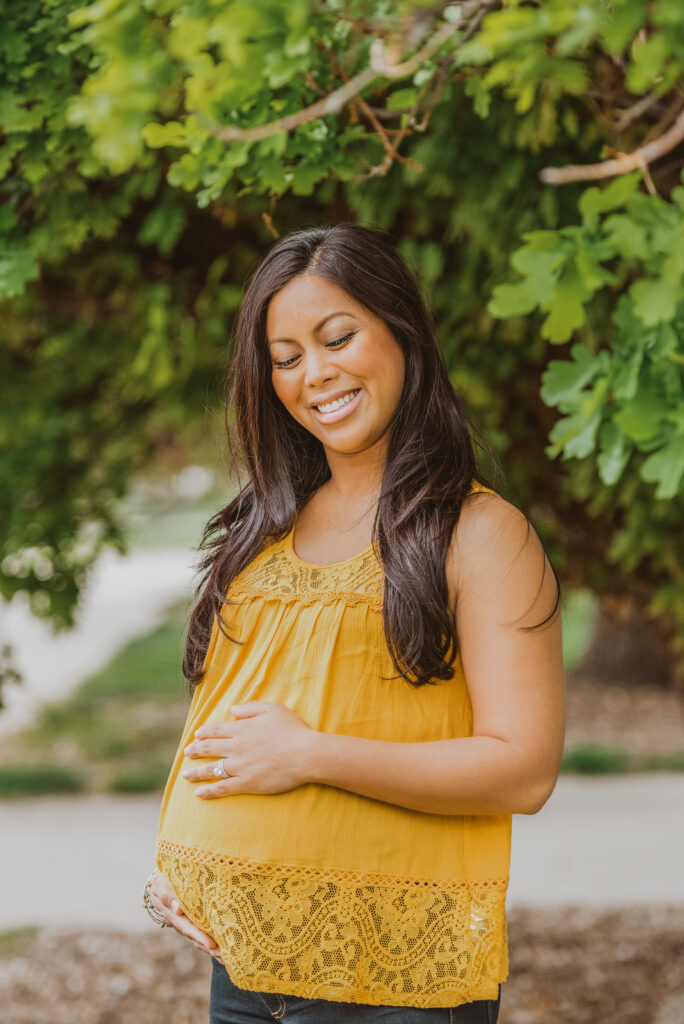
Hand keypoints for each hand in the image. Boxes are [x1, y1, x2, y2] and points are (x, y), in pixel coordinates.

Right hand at [148, 869, 223, 963]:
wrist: (161, 883)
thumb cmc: (163, 883)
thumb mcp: (163, 887)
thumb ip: (169, 897)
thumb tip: (178, 909)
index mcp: (174, 916)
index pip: (189, 928)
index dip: (200, 937)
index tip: (212, 945)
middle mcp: (182, 924)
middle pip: (197, 939)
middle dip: (211, 949)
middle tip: (226, 956)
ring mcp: (188, 925)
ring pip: (201, 940)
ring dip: (214, 949)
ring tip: (229, 957)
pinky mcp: (194, 923)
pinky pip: (204, 934)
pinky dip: (213, 944)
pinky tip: (224, 950)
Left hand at [182, 700, 318, 799]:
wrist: (306, 754)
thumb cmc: (293, 730)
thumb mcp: (274, 709)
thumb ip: (251, 708)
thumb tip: (233, 710)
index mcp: (243, 729)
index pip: (216, 730)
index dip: (204, 732)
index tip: (197, 735)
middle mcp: (237, 747)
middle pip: (209, 748)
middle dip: (195, 750)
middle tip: (187, 753)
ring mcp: (240, 766)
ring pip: (211, 769)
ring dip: (196, 772)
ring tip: (186, 775)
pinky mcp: (247, 783)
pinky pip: (222, 788)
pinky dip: (209, 791)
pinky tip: (199, 793)